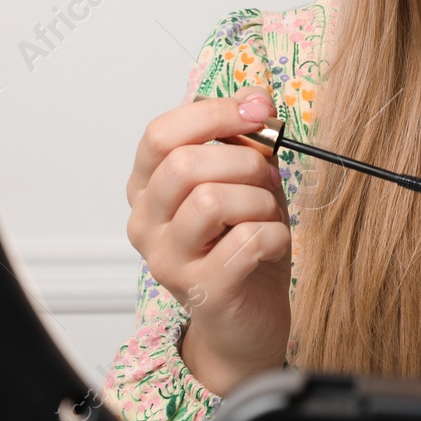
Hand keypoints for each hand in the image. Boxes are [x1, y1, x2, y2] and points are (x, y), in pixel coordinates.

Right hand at [124, 86, 292, 393]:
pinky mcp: (200, 289)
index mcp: (149, 188)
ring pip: (213, 200)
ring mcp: (166, 260)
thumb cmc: (243, 245)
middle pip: (184, 164)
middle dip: (243, 162)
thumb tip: (257, 100)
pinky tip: (271, 246)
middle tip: (266, 180)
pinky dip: (275, 235)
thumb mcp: (245, 183)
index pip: (161, 134)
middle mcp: (145, 223)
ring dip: (259, 201)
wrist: (249, 320)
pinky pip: (247, 240)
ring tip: (266, 217)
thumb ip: (245, 143)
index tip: (258, 111)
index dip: (215, 114)